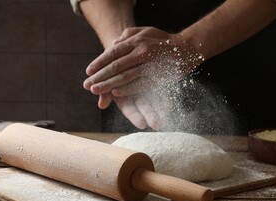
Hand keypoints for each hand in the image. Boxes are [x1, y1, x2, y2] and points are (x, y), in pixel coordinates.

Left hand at [83, 26, 203, 104]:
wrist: (188, 47)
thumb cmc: (163, 40)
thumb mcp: (145, 31)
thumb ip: (128, 36)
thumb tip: (112, 44)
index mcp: (137, 40)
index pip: (113, 52)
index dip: (99, 62)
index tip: (88, 71)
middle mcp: (142, 51)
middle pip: (116, 66)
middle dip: (100, 77)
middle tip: (87, 85)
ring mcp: (150, 64)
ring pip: (125, 76)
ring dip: (109, 85)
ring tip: (96, 91)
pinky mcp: (158, 76)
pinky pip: (140, 84)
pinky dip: (127, 89)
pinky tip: (116, 93)